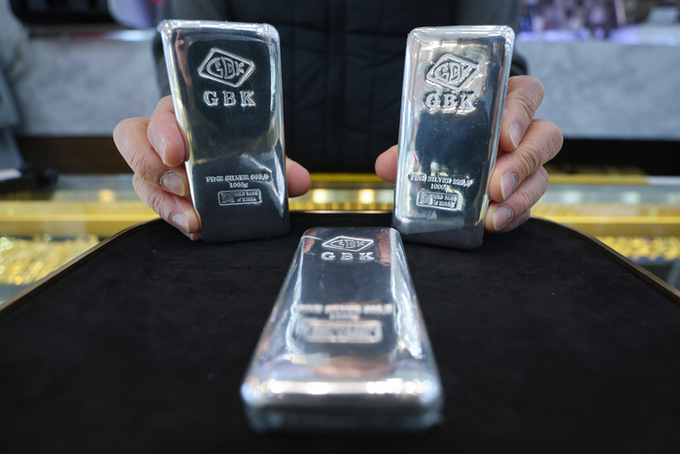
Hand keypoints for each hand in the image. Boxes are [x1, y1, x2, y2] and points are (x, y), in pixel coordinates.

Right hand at [113, 96, 310, 239]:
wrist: (247, 159)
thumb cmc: (245, 143)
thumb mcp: (260, 146)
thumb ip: (278, 161)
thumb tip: (299, 180)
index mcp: (184, 115)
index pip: (160, 115)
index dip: (162, 133)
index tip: (177, 153)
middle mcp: (164, 139)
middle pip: (135, 146)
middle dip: (154, 169)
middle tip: (183, 188)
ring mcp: (160, 169)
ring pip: (144, 182)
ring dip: (166, 204)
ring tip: (192, 220)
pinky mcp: (166, 195)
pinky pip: (162, 207)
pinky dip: (178, 220)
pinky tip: (196, 230)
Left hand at [375, 75, 562, 232]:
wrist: (444, 171)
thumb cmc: (441, 142)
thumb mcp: (424, 140)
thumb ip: (407, 149)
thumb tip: (385, 165)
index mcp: (502, 104)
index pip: (527, 94)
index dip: (522, 112)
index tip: (505, 136)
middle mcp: (522, 133)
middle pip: (546, 136)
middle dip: (524, 161)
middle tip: (498, 183)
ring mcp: (526, 165)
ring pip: (542, 173)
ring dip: (521, 194)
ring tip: (495, 210)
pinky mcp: (522, 193)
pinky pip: (530, 205)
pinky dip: (513, 214)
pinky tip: (494, 222)